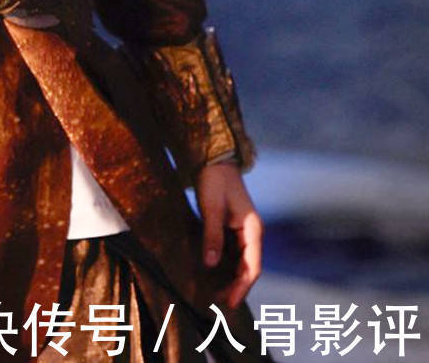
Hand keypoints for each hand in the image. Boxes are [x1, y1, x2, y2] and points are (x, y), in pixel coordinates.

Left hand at [195, 161, 261, 307]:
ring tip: (216, 294)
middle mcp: (252, 234)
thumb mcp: (211, 208)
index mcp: (253, 230)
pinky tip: (214, 273)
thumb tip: (211, 264)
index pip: (252, 267)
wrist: (215, 161)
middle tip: (221, 304)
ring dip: (231, 278)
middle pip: (248, 268)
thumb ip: (212, 236)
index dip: (242, 287)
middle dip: (237, 287)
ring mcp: (243, 231)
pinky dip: (225, 265)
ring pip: (240, 262)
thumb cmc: (214, 181)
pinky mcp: (233, 228)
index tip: (231, 302)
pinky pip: (232, 253)